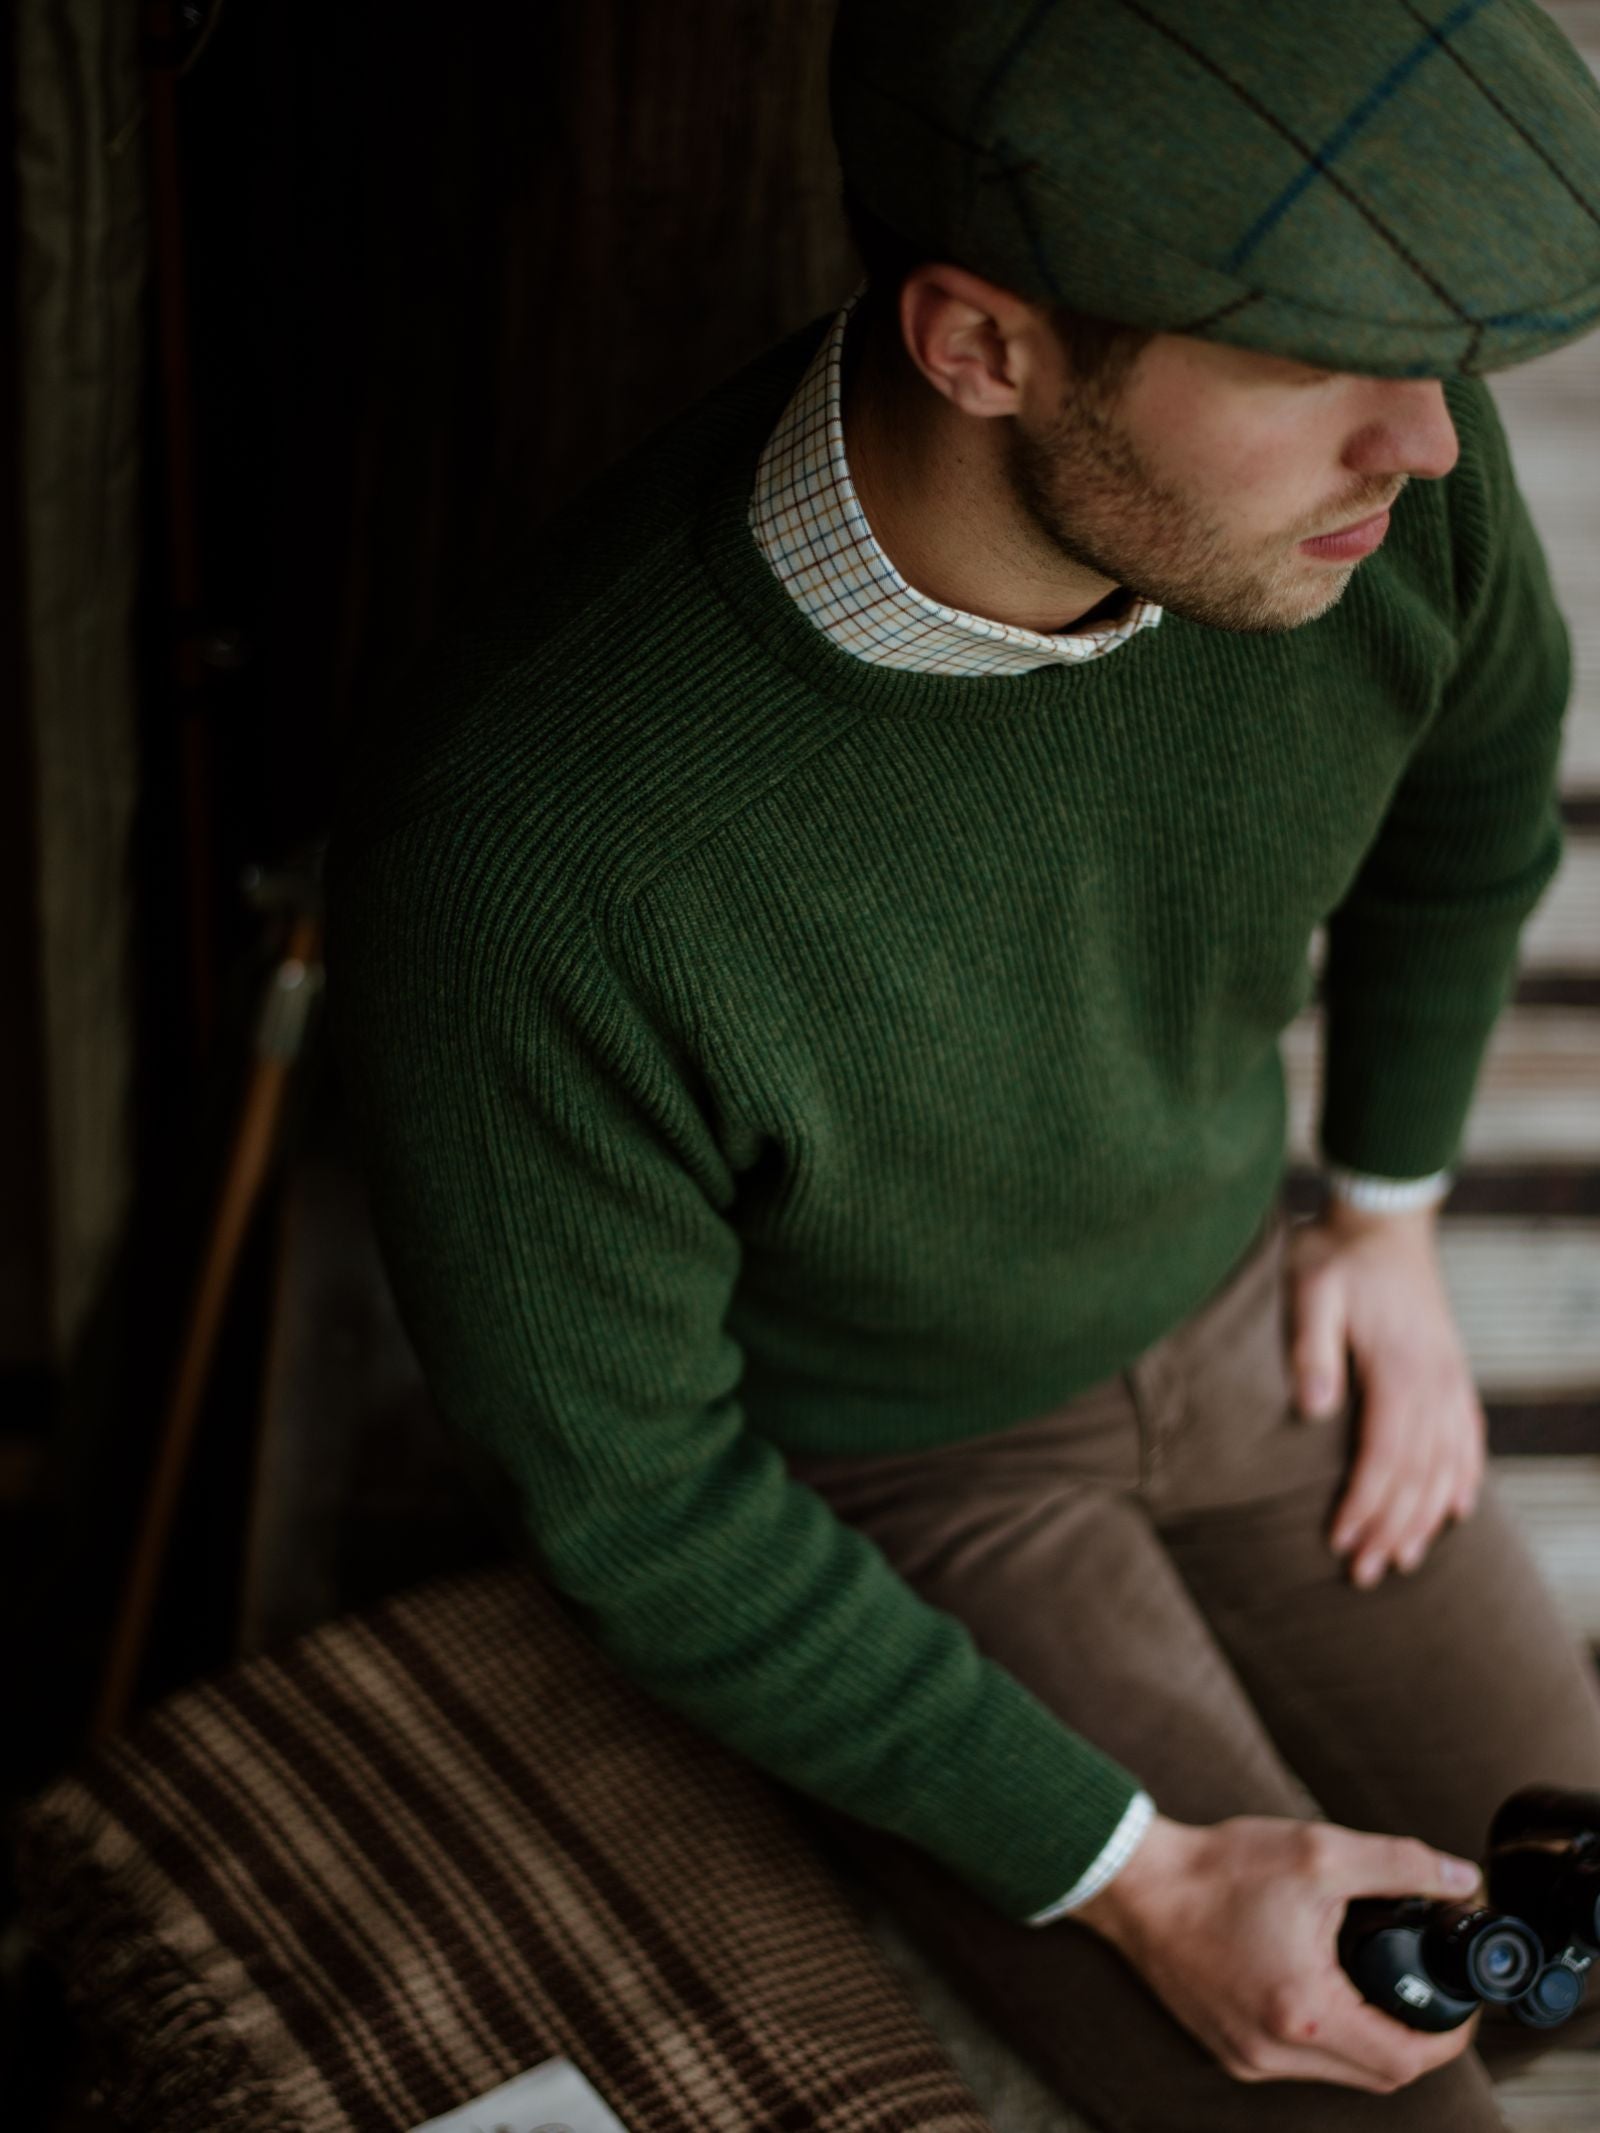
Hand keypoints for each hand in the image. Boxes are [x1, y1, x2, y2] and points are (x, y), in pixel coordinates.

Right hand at [1072, 1812, 1484, 2089]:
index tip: (1458, 2000)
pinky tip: (1324, 1986)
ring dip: (1369, 2038)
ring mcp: (1248, 2056)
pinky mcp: (1228, 2048)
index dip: (1447, 2034)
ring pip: (1338, 2071)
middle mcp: (1276, 2050)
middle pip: (1378, 2075)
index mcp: (1305, 2011)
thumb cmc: (1219, 1870)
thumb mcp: (1320, 1852)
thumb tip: (1459, 1879)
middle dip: (1414, 2039)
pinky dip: (1326, 2034)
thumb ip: (1399, 1865)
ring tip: (1378, 1982)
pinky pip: (1298, 2061)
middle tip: (1425, 1989)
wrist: (1138, 1885)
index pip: (1406, 2058)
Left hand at [1285, 1201, 1484, 1587]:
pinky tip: (1456, 1511)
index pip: (1385, 1457)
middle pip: (1417, 1474)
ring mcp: (1449, 1379)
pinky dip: (1463, 1479)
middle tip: (1361, 1574)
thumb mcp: (1310, 1290)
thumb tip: (1312, 1410)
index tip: (1339, 1542)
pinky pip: (1468, 1438)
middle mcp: (1434, 1383)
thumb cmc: (1335, 1254)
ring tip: (1401, 1560)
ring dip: (1424, 1518)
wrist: (1383, 1217)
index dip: (1364, 1505)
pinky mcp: (1451, 1372)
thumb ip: (1310, 1348)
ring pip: (1446, 1466)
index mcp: (1400, 1370)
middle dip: (1390, 1529)